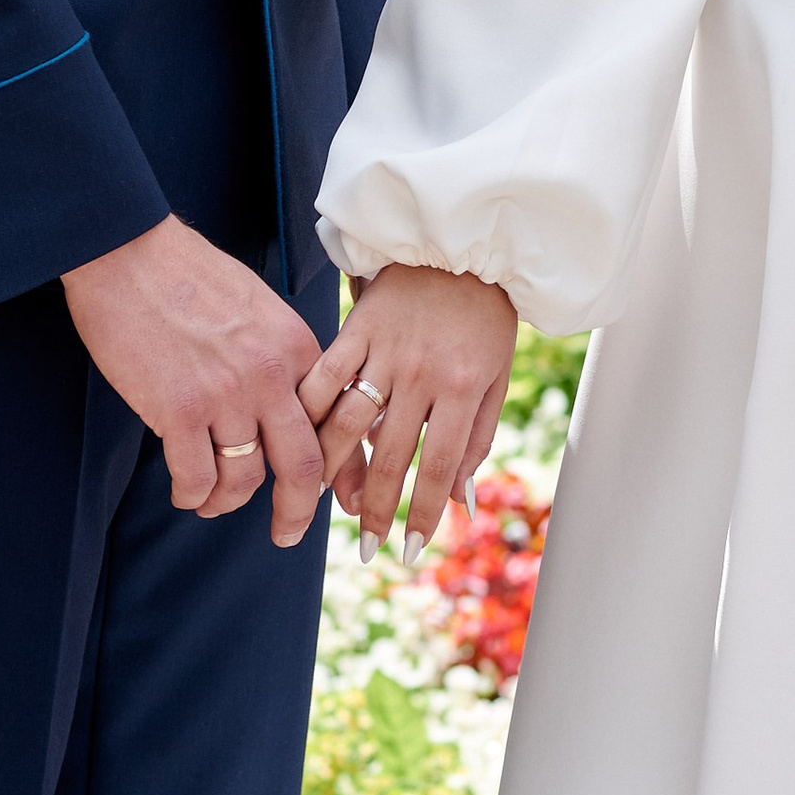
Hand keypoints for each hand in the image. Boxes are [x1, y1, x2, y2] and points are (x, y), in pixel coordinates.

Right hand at [62, 214, 327, 540]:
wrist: (128, 251)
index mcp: (297, 347)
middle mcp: (271, 376)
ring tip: (212, 501)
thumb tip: (295, 406)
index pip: (336, 423)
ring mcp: (226, 396)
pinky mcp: (178, 411)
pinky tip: (185, 491)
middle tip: (288, 533)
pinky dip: (192, 495)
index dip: (341, 469)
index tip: (337, 496)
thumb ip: (282, 357)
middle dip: (299, 511)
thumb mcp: (259, 307)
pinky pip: (196, 478)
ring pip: (243, 479)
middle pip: (302, 467)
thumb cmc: (188, 275)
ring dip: (227, 502)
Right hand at [298, 265, 518, 561]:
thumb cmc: (485, 318)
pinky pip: (324, 378)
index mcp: (463, 387)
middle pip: (389, 455)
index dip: (420, 513)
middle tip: (364, 546)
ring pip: (348, 422)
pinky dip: (309, 415)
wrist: (462, 244)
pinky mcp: (356, 328)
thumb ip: (478, 439)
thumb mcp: (496, 378)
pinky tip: (297, 443)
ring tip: (324, 505)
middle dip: (375, 508)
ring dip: (332, 471)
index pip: (438, 466)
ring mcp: (385, 350)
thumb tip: (460, 502)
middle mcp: (422, 373)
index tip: (405, 549)